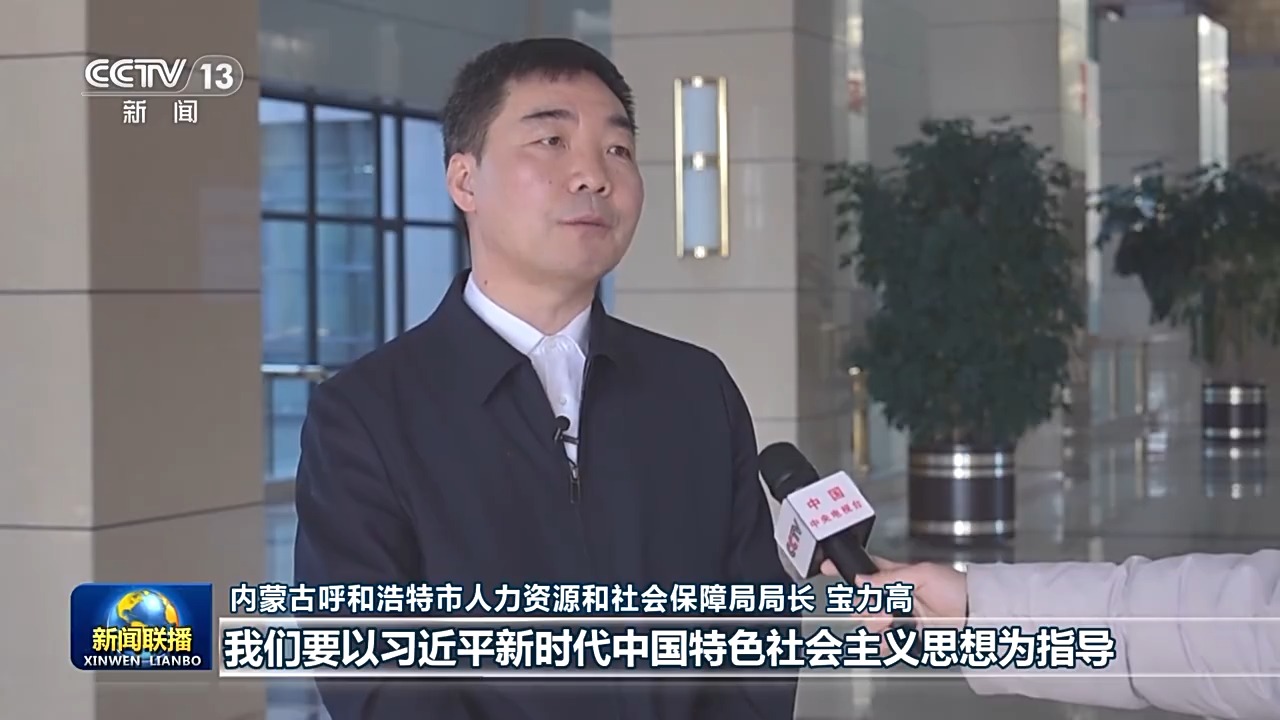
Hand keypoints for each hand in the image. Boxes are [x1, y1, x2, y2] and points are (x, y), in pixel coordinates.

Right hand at [820, 557, 969, 636]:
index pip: (865, 569)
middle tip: (883, 610)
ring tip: (892, 625)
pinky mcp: (907, 637)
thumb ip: (889, 578)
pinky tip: (887, 643)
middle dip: (867, 607)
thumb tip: (861, 580)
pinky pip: (884, 643)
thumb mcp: (922, 574)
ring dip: (876, 625)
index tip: (826, 567)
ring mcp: (899, 617)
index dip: (846, 568)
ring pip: (871, 623)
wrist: (977, 616)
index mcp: (896, 575)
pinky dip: (882, 644)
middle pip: (863, 602)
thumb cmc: (957, 589)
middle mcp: (894, 596)